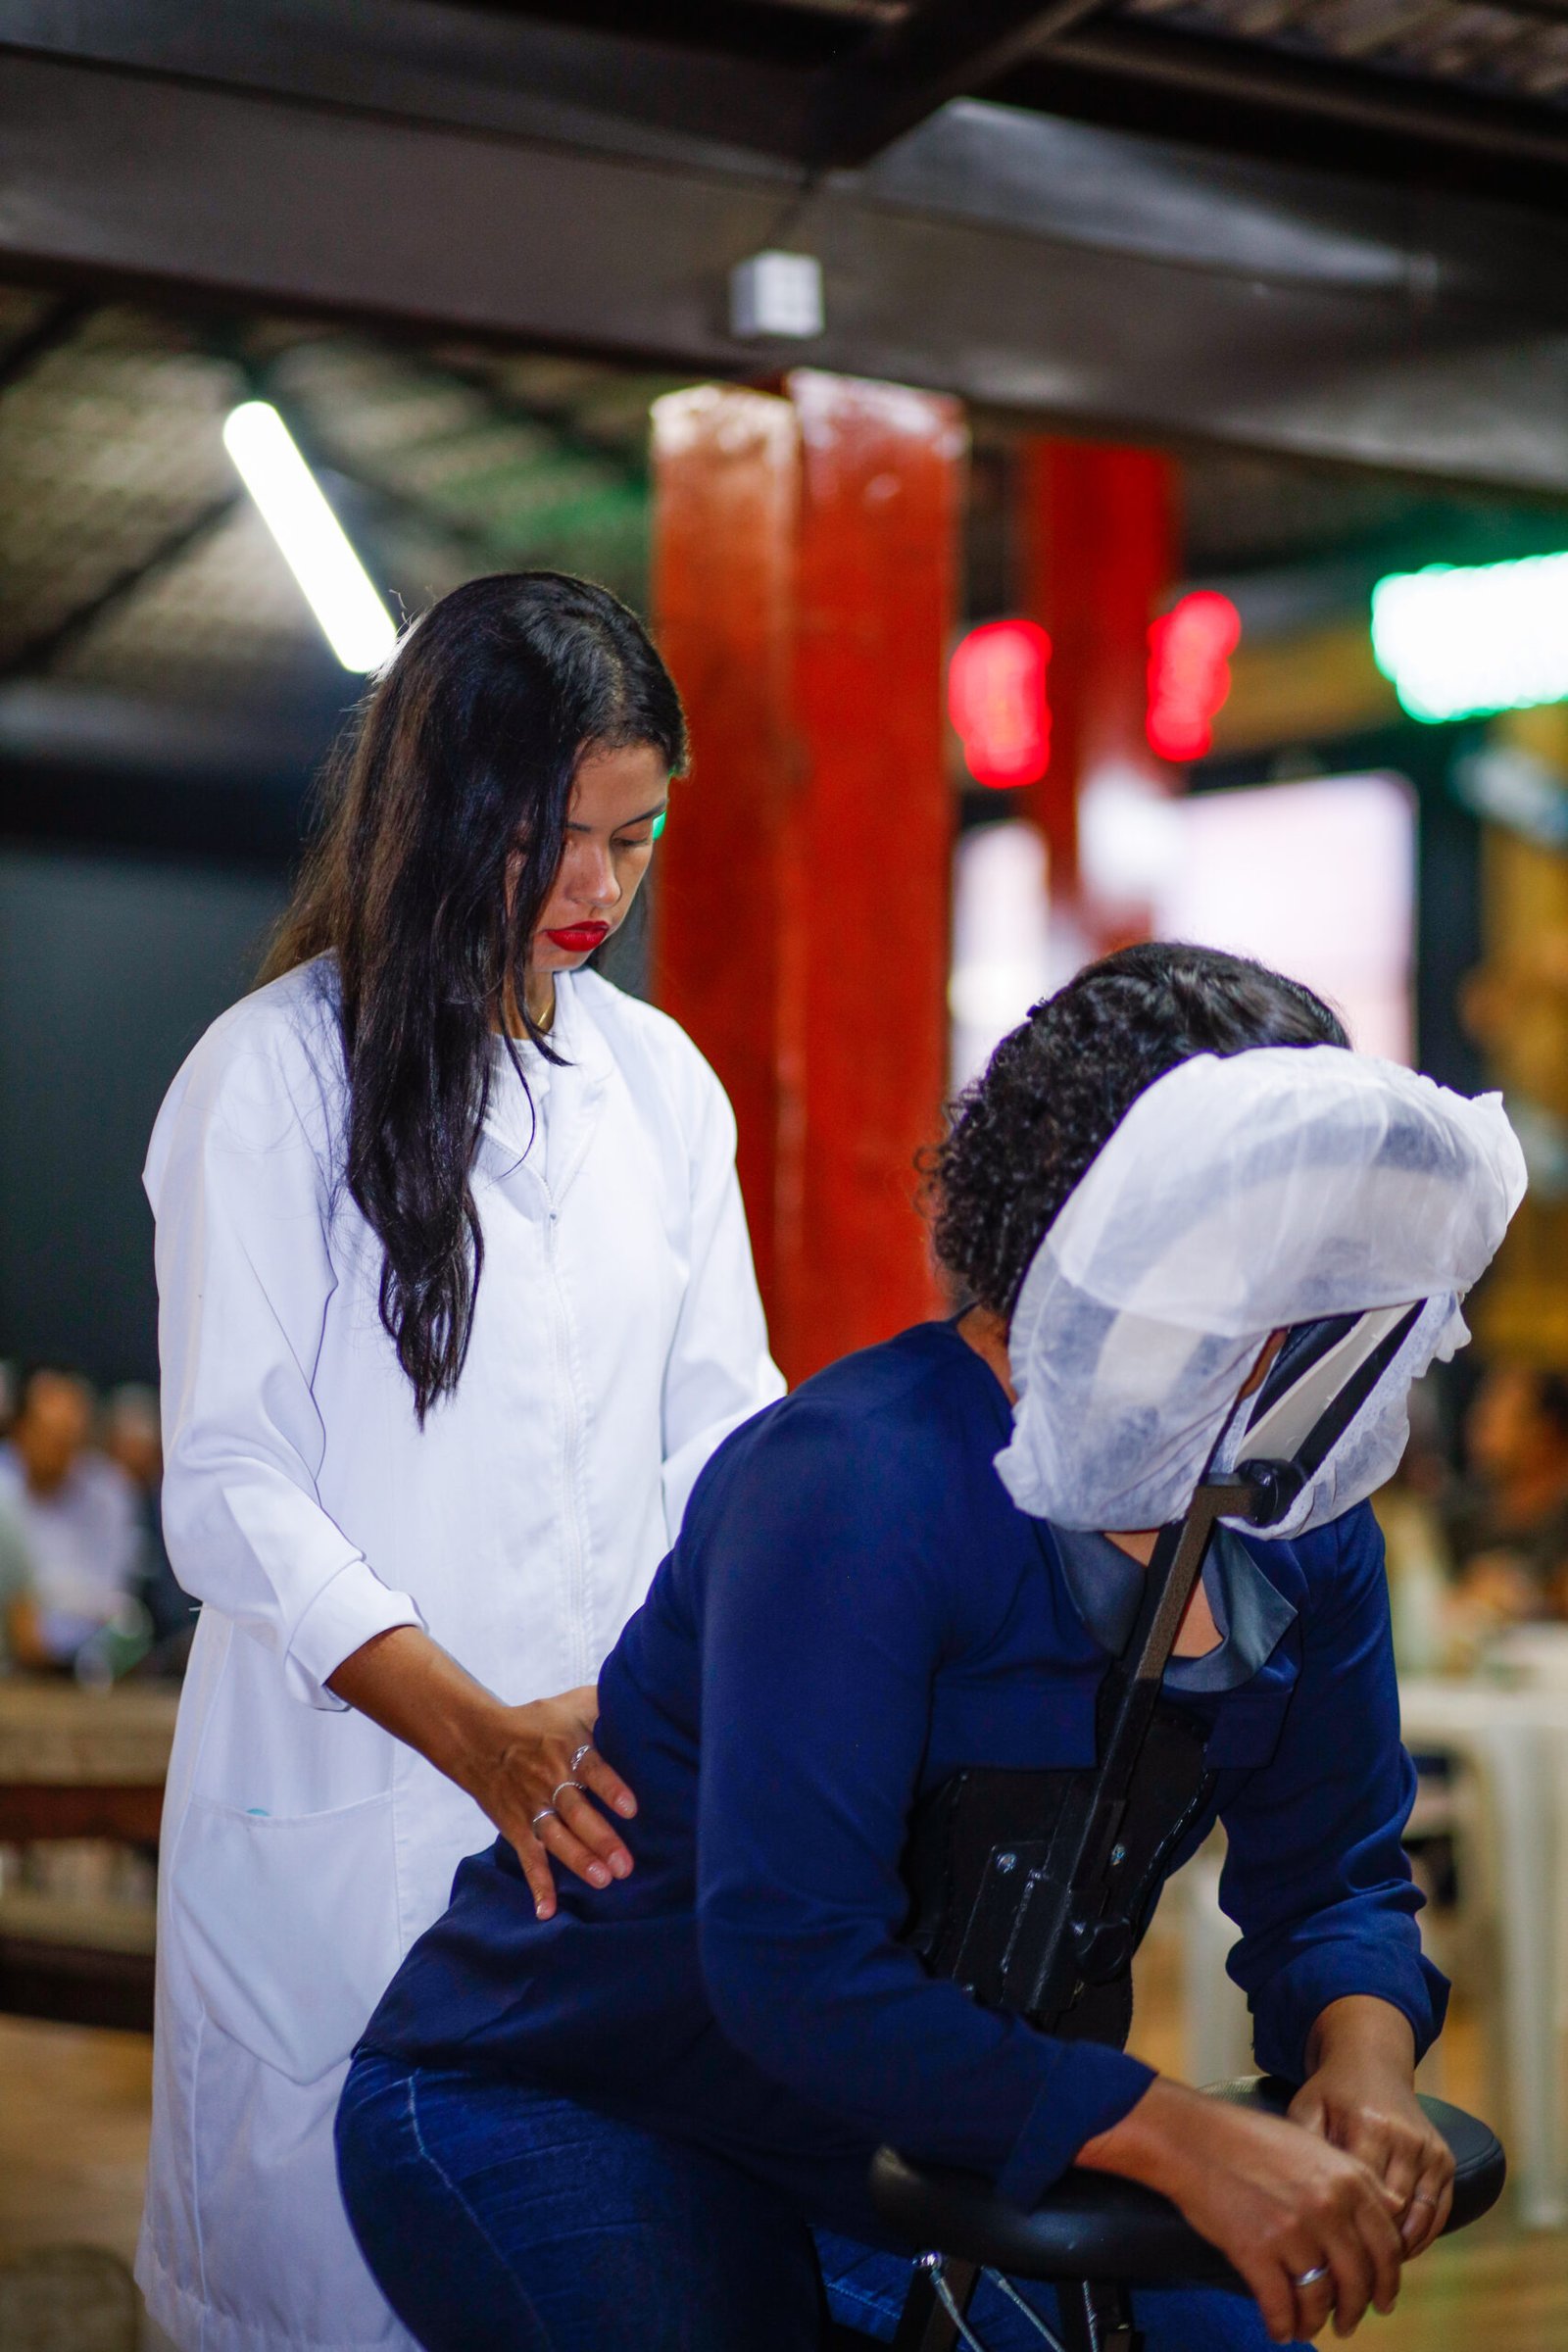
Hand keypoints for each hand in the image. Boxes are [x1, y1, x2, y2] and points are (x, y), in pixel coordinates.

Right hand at [464, 1684, 636, 1919]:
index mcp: (568, 1749)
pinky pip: (528, 1858)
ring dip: (579, 1861)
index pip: (593, 1770)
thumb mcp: (572, 1704)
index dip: (611, 1789)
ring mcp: (532, 1807)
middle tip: (626, 1865)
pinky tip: (548, 1911)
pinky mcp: (517, 1827)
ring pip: (557, 1838)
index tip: (631, 1809)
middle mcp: (550, 1780)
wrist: (479, 1738)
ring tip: (603, 1881)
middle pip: (577, 1812)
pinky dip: (538, 1885)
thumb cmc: (538, 1722)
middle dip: (601, 1839)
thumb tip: (646, 1691)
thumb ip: (607, 1703)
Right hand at [1078, 2076, 1405, 2342]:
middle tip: (1347, 2322)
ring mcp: (1293, 2231)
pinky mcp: (1256, 2251)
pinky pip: (1281, 2305)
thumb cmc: (1248, 2139)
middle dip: (1354, 2309)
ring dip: (1317, 2321)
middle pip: (1359, 2279)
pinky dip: (1283, 2324)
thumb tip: (1391, 2211)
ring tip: (1310, 2326)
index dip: (1388, 2281)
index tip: (1382, 2299)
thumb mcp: (1314, 2145)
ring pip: (1321, 2298)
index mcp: (1347, 2179)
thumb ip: (1354, 2179)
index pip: (1387, 2246)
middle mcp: (1328, 2207)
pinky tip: (1280, 2329)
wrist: (1192, 2138)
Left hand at [1292, 1999, 1454, 2259]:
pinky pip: (1440, 2211)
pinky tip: (1399, 2250)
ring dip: (1401, 2247)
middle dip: (1375, 2246)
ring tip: (1376, 2269)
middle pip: (1396, 2212)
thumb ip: (1304, 2148)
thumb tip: (1299, 2198)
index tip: (1333, 2257)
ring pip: (1421, 2217)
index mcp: (1368, 2125)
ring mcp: (1429, 2149)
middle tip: (1355, 2273)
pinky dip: (1423, 2235)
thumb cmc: (1332, 2091)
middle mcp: (1405, 2137)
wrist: (1372, 2061)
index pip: (1365, 2196)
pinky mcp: (1445, 2158)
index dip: (1351, 2231)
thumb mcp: (1307, 2107)